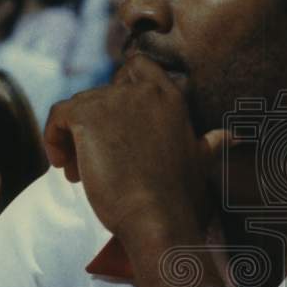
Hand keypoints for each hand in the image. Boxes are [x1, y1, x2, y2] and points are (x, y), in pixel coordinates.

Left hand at [43, 55, 231, 243]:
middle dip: (92, 128)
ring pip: (77, 108)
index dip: (117, 91)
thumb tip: (233, 137)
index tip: (111, 127)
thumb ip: (212, 143)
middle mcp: (143, 92)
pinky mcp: (87, 117)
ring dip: (73, 139)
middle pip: (99, 94)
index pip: (137, 67)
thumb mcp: (202, 163)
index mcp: (171, 98)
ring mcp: (114, 101)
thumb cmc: (180, 200)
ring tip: (78, 173)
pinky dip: (53, 138)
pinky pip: (58, 116)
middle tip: (92, 164)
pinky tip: (63, 166)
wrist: (157, 219)